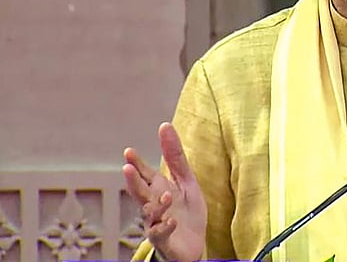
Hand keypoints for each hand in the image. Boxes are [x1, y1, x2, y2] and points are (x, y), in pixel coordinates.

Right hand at [123, 123, 207, 261]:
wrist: (195, 244)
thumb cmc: (186, 211)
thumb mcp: (186, 180)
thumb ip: (175, 157)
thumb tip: (165, 126)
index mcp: (158, 189)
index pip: (144, 174)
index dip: (136, 164)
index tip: (128, 152)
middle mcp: (153, 205)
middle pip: (140, 192)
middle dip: (133, 181)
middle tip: (127, 169)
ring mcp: (157, 223)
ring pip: (149, 214)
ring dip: (156, 205)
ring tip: (165, 196)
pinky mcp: (164, 240)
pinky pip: (160, 234)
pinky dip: (165, 227)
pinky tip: (172, 221)